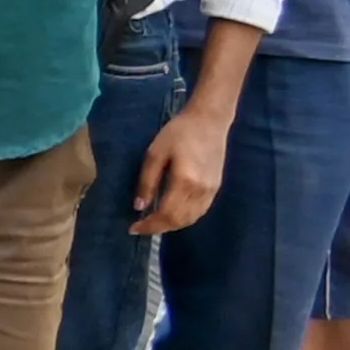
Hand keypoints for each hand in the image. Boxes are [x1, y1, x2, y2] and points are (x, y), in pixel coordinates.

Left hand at [131, 95, 232, 237]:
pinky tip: (172, 215)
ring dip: (172, 226)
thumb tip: (139, 207)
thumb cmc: (179, 132)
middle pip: (179, 221)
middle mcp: (201, 191)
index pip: (166, 214)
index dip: (149, 225)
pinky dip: (185, 219)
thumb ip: (147, 181)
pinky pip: (200, 211)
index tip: (133, 228)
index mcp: (185, 182)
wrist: (209, 120)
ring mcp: (211, 191)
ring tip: (154, 223)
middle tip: (141, 228)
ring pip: (191, 219)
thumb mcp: (155, 153)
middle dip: (158, 228)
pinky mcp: (216, 187)